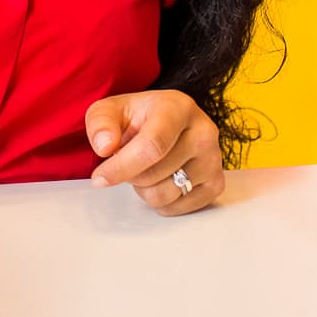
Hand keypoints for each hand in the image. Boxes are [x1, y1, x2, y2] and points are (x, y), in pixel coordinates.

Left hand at [84, 89, 225, 215]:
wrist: (167, 122)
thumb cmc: (138, 117)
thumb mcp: (110, 110)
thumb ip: (100, 123)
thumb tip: (105, 146)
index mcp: (178, 107)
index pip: (152, 145)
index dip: (123, 166)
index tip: (100, 178)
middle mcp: (203, 132)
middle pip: (154, 174)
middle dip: (129, 175)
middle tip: (127, 160)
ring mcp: (213, 159)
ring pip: (165, 195)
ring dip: (144, 189)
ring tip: (145, 168)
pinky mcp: (216, 183)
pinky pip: (177, 208)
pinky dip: (160, 202)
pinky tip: (160, 179)